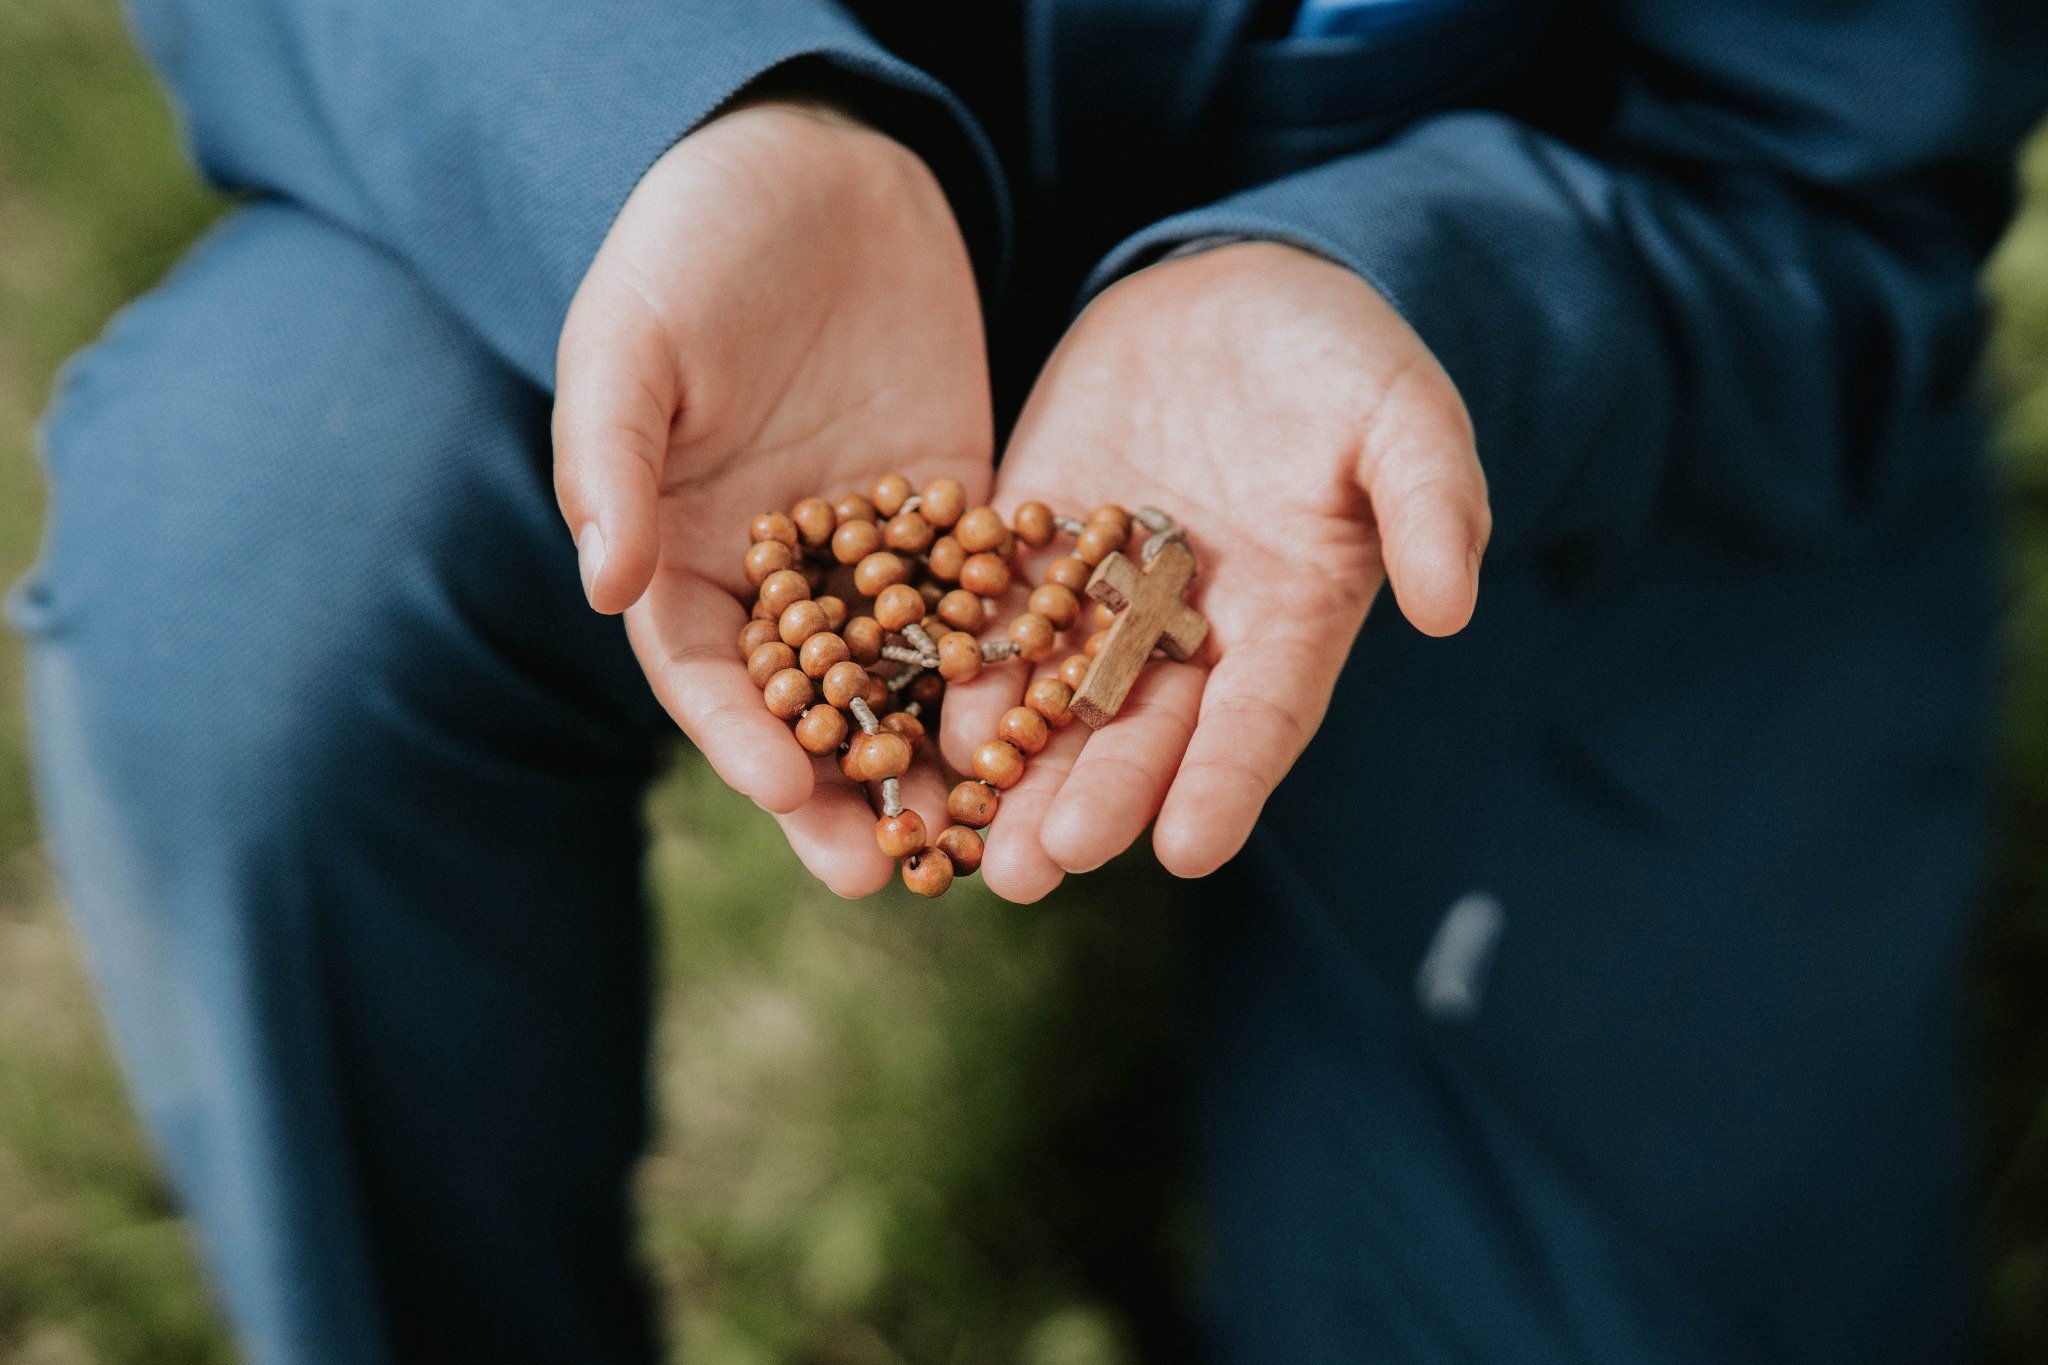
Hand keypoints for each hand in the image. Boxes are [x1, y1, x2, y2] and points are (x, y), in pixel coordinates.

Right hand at [554, 102, 991, 894]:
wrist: (816, 165)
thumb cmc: (695, 244)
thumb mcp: (633, 340)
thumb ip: (611, 458)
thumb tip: (601, 586)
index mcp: (681, 553)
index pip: (706, 671)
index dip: (740, 735)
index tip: (786, 787)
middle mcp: (780, 576)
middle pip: (811, 707)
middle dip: (845, 793)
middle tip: (888, 874)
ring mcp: (876, 554)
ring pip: (906, 678)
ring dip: (938, 760)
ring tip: (981, 839)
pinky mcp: (958, 514)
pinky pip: (987, 600)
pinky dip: (1013, 666)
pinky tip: (1056, 726)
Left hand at [946, 241, 1488, 901]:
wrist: (1239, 289)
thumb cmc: (1342, 359)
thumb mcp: (1402, 415)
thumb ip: (1431, 504)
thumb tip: (1452, 608)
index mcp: (1290, 622)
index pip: (1259, 721)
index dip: (1226, 785)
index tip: (1190, 853)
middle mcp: (1193, 634)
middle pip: (1141, 735)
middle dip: (1092, 802)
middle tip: (1037, 872)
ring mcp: (1107, 595)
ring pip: (1058, 701)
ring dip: (1016, 772)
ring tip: (970, 846)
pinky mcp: (1035, 544)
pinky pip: (996, 617)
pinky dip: (965, 670)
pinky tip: (928, 725)